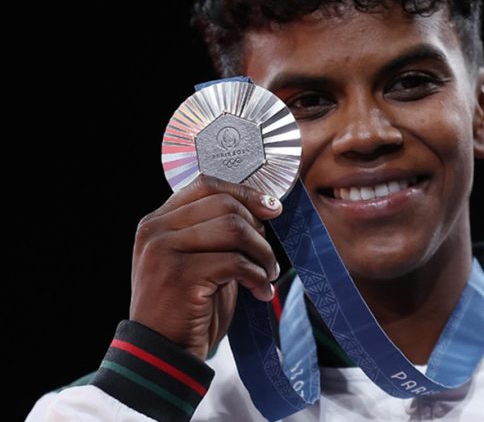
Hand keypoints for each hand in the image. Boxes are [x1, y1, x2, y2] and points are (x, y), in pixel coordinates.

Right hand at [130, 175, 281, 358]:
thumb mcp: (196, 261)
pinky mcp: (181, 276)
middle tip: (267, 256)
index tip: (272, 208)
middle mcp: (156, 231)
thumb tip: (262, 207)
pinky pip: (236, 262)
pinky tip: (260, 291)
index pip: (205, 185)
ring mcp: (165, 252)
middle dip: (258, 229)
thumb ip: (215, 231)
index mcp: (156, 222)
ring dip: (262, 252)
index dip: (245, 193)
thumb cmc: (187, 308)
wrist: (162, 354)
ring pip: (234, 229)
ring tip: (266, 273)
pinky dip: (257, 276)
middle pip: (225, 205)